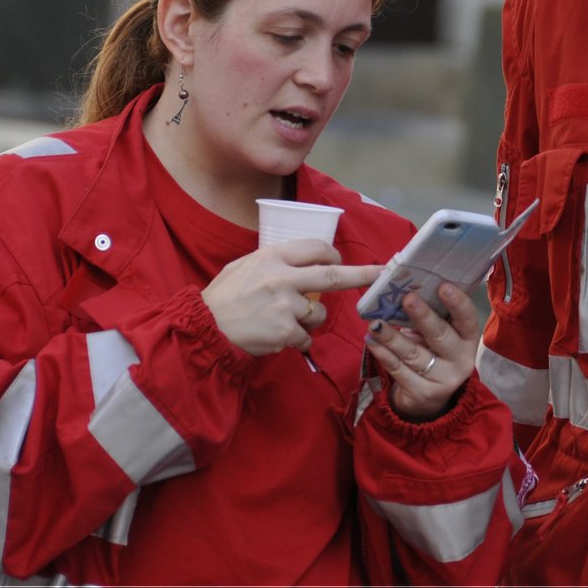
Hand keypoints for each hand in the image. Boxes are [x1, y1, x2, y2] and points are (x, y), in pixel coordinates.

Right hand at [201, 239, 379, 356]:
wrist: (204, 328)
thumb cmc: (223, 297)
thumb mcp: (244, 266)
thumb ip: (274, 262)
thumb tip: (303, 260)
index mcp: (273, 256)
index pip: (316, 248)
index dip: (332, 254)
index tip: (338, 259)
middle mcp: (283, 278)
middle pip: (335, 275)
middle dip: (363, 274)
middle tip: (383, 273)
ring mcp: (286, 306)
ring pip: (319, 313)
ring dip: (310, 319)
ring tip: (282, 320)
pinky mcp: (286, 332)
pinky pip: (306, 337)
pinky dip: (296, 339)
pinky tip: (275, 336)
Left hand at [363, 282, 480, 420]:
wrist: (429, 397)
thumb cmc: (434, 353)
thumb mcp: (440, 335)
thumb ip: (432, 316)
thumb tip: (407, 291)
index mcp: (468, 339)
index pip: (467, 318)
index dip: (457, 302)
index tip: (443, 286)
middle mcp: (461, 360)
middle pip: (440, 336)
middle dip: (423, 316)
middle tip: (407, 298)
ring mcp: (443, 379)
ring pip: (415, 354)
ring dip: (393, 337)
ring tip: (376, 323)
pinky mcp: (423, 393)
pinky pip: (399, 371)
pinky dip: (384, 355)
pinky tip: (372, 342)